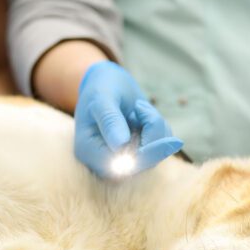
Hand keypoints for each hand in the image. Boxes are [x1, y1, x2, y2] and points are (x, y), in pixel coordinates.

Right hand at [74, 61, 183, 177]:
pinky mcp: (140, 156)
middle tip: (140, 105)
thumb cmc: (100, 89)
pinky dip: (159, 128)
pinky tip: (143, 115)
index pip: (121, 165)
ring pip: (155, 156)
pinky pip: (161, 148)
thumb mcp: (102, 98)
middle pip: (141, 163)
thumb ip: (110, 120)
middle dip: (151, 132)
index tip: (146, 115)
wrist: (108, 85)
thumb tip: (120, 146)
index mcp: (88, 151)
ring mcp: (124, 162)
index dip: (144, 149)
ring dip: (155, 127)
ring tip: (139, 107)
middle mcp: (105, 163)